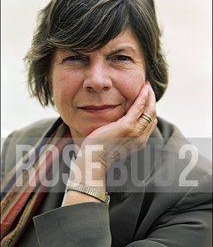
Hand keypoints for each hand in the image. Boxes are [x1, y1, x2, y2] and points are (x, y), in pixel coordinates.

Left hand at [63, 82, 156, 204]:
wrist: (94, 160)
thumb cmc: (100, 152)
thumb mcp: (115, 143)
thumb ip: (120, 134)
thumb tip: (117, 126)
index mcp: (138, 142)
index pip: (150, 123)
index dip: (150, 110)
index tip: (147, 99)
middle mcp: (141, 138)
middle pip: (152, 116)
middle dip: (152, 101)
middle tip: (149, 88)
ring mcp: (135, 132)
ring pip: (149, 111)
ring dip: (150, 96)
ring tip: (147, 86)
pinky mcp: (127, 127)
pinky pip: (139, 108)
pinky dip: (143, 97)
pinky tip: (143, 89)